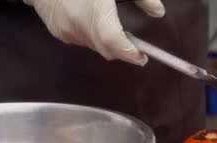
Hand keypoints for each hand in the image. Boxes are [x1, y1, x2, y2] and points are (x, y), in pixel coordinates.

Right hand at [24, 0, 164, 65]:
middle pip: (107, 50)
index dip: (131, 54)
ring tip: (107, 22)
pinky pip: (82, 41)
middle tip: (131, 41)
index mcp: (95, 12)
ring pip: (95, 47)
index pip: (115, 44)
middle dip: (121, 49)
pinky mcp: (58, 32)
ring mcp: (66, 31)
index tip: (143, 57)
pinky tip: (88, 18)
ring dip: (106, 41)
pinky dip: (91, 36)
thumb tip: (159, 13)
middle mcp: (79, 26)